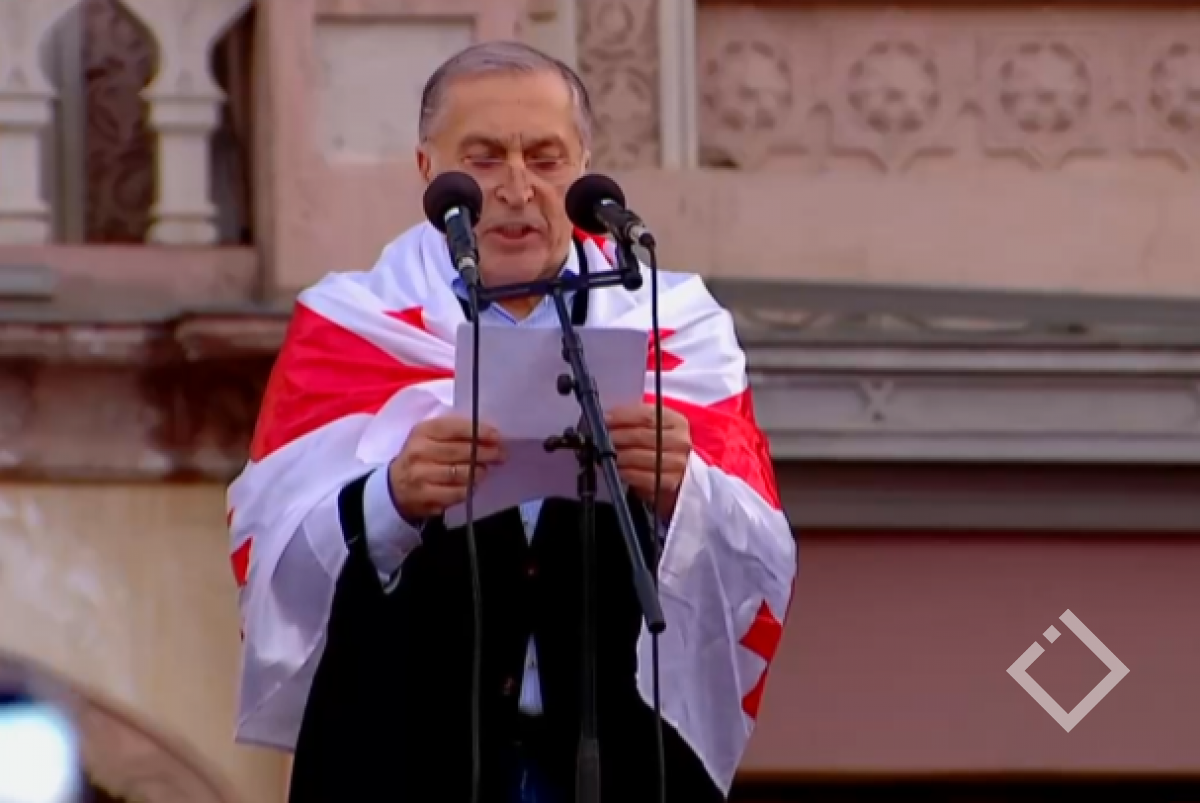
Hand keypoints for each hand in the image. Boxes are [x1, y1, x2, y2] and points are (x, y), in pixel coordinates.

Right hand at [388, 415, 504, 520]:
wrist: (395, 486)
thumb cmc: (421, 457)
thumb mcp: (431, 437)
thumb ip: (456, 433)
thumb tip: (490, 435)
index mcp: (422, 431)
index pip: (454, 428)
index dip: (478, 431)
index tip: (496, 436)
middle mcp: (419, 452)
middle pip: (461, 451)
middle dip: (486, 453)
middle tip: (501, 455)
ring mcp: (421, 476)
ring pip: (462, 473)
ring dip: (479, 472)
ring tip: (484, 471)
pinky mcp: (425, 497)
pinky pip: (457, 493)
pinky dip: (469, 489)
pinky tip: (471, 485)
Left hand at [604, 402, 690, 518]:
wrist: (679, 471)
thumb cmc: (661, 445)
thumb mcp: (654, 426)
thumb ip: (635, 419)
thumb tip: (607, 418)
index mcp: (676, 422)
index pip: (646, 416)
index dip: (622, 416)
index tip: (605, 419)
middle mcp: (680, 442)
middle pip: (641, 436)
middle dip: (616, 436)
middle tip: (601, 438)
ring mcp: (677, 464)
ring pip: (639, 456)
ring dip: (618, 455)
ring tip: (606, 453)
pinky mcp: (669, 483)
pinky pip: (641, 477)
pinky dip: (625, 472)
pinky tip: (617, 469)